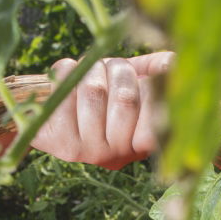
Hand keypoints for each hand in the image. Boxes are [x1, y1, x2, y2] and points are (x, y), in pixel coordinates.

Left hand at [31, 52, 172, 169]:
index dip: (151, 87)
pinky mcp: (55, 140)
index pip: (158, 117)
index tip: (143, 79)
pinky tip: (67, 74)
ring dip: (92, 68)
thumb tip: (172, 63)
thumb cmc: (101, 94)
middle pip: (126, 98)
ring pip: (94, 91)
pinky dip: (65, 68)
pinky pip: (64, 88)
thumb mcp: (136, 83)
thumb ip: (159, 72)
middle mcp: (116, 156)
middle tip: (112, 69)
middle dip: (119, 70)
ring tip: (90, 72)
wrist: (47, 114)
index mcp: (140, 146)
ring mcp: (85, 151)